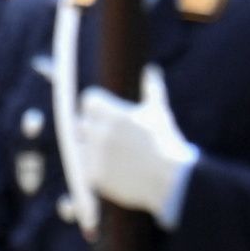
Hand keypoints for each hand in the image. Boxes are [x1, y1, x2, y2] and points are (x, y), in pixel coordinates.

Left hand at [78, 71, 199, 222]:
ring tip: (113, 154)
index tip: (104, 112)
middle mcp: (101, 133)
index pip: (89, 100)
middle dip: (93, 127)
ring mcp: (95, 155)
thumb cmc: (166, 144)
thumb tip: (151, 70)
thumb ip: (152, 90)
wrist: (170, 180)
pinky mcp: (93, 175)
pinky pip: (84, 166)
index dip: (96, 106)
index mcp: (114, 115)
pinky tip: (113, 168)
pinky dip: (94, 166)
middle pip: (82, 123)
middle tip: (110, 135)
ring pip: (80, 145)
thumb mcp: (159, 114)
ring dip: (90, 147)